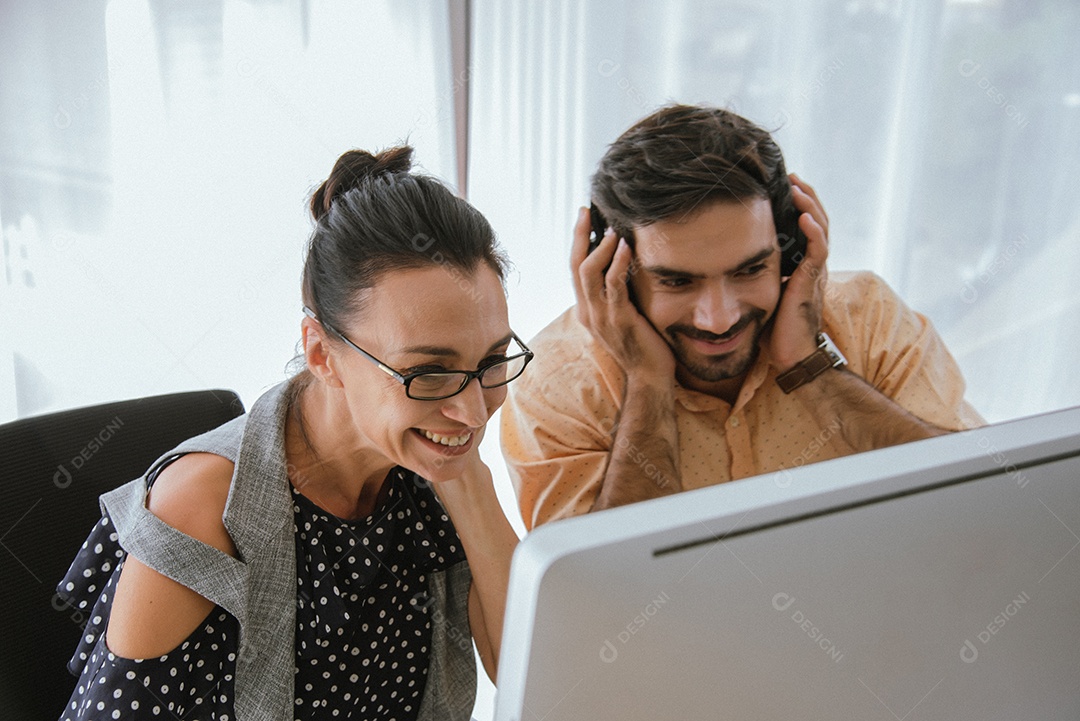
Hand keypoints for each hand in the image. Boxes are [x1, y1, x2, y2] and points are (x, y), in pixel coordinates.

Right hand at [570, 207, 675, 383]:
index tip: (583, 217)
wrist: (649, 374)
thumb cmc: (641, 342)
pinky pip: (613, 286)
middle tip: (587, 211)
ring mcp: (600, 317)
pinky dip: (617, 263)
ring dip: (599, 247)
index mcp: (586, 309)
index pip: (574, 269)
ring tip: (610, 228)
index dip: (577, 242)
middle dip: (579, 235)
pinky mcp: (618, 320)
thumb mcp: (622, 313)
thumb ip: (616, 292)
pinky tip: (625, 247)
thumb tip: (621, 260)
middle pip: (574, 266)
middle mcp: (587, 312)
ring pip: (588, 273)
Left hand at [766, 175, 830, 369]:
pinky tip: (804, 217)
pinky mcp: (812, 284)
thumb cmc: (774, 330)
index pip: (805, 226)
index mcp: (800, 265)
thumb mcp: (760, 293)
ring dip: (810, 206)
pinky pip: (818, 252)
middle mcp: (811, 265)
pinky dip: (814, 232)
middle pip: (816, 221)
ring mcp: (814, 273)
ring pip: (821, 230)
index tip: (782, 185)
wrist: (791, 357)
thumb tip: (723, 258)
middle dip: (805, 196)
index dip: (797, 205)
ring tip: (798, 187)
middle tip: (791, 176)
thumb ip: (753, 274)